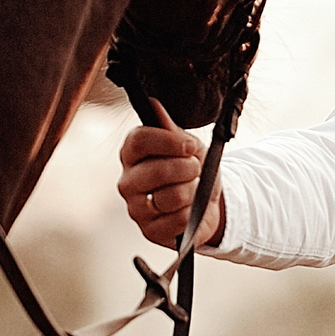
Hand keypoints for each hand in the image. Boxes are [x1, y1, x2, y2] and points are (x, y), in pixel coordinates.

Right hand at [116, 105, 223, 248]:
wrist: (205, 204)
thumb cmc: (191, 171)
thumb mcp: (185, 146)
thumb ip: (169, 128)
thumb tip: (153, 104)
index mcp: (132, 155)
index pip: (139, 140)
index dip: (168, 141)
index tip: (190, 145)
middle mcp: (128, 181)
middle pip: (157, 170)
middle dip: (187, 169)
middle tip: (196, 169)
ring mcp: (136, 208)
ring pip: (171, 196)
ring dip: (193, 192)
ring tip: (195, 190)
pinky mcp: (149, 231)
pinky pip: (178, 220)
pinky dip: (193, 214)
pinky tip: (192, 210)